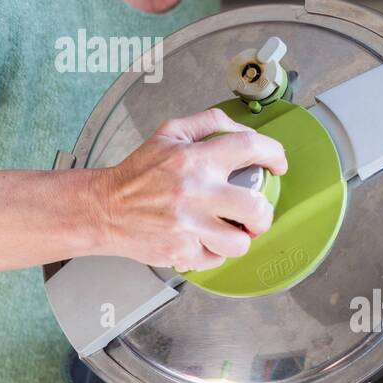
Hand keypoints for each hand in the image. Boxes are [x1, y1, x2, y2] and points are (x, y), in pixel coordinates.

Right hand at [88, 107, 287, 270]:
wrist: (105, 209)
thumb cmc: (137, 173)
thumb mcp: (170, 133)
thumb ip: (208, 123)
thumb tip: (241, 130)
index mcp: (195, 159)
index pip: (250, 147)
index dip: (274, 154)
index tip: (277, 164)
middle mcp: (195, 193)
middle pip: (256, 207)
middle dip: (264, 212)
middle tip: (256, 212)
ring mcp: (188, 226)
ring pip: (240, 242)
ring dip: (240, 237)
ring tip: (228, 229)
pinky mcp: (181, 252)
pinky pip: (216, 259)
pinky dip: (213, 252)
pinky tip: (202, 239)